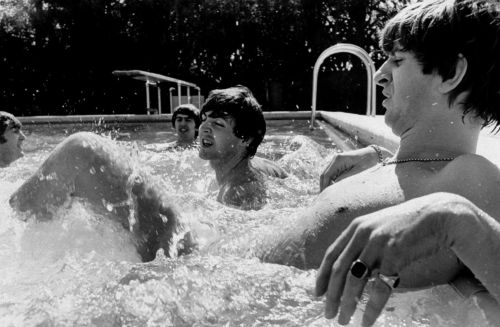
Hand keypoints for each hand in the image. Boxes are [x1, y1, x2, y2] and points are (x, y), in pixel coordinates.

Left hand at [315, 194, 455, 325]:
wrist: (439, 215)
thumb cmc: (409, 226)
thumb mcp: (379, 228)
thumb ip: (364, 244)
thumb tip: (352, 270)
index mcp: (356, 228)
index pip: (331, 254)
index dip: (322, 276)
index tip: (317, 294)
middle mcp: (362, 233)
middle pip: (339, 269)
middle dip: (331, 295)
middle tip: (328, 314)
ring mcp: (377, 243)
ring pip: (354, 279)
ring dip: (346, 303)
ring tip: (343, 320)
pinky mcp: (395, 254)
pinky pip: (379, 287)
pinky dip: (370, 307)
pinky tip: (366, 321)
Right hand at [319, 146, 388, 191]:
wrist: (375, 154)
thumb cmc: (369, 162)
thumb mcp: (358, 172)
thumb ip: (345, 178)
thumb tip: (333, 187)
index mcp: (339, 160)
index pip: (326, 175)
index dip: (323, 186)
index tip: (324, 196)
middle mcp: (335, 159)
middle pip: (324, 175)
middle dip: (323, 186)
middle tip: (324, 198)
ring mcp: (337, 161)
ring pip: (327, 175)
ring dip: (327, 184)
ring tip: (328, 196)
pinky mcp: (340, 164)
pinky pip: (333, 174)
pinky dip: (331, 182)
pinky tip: (334, 190)